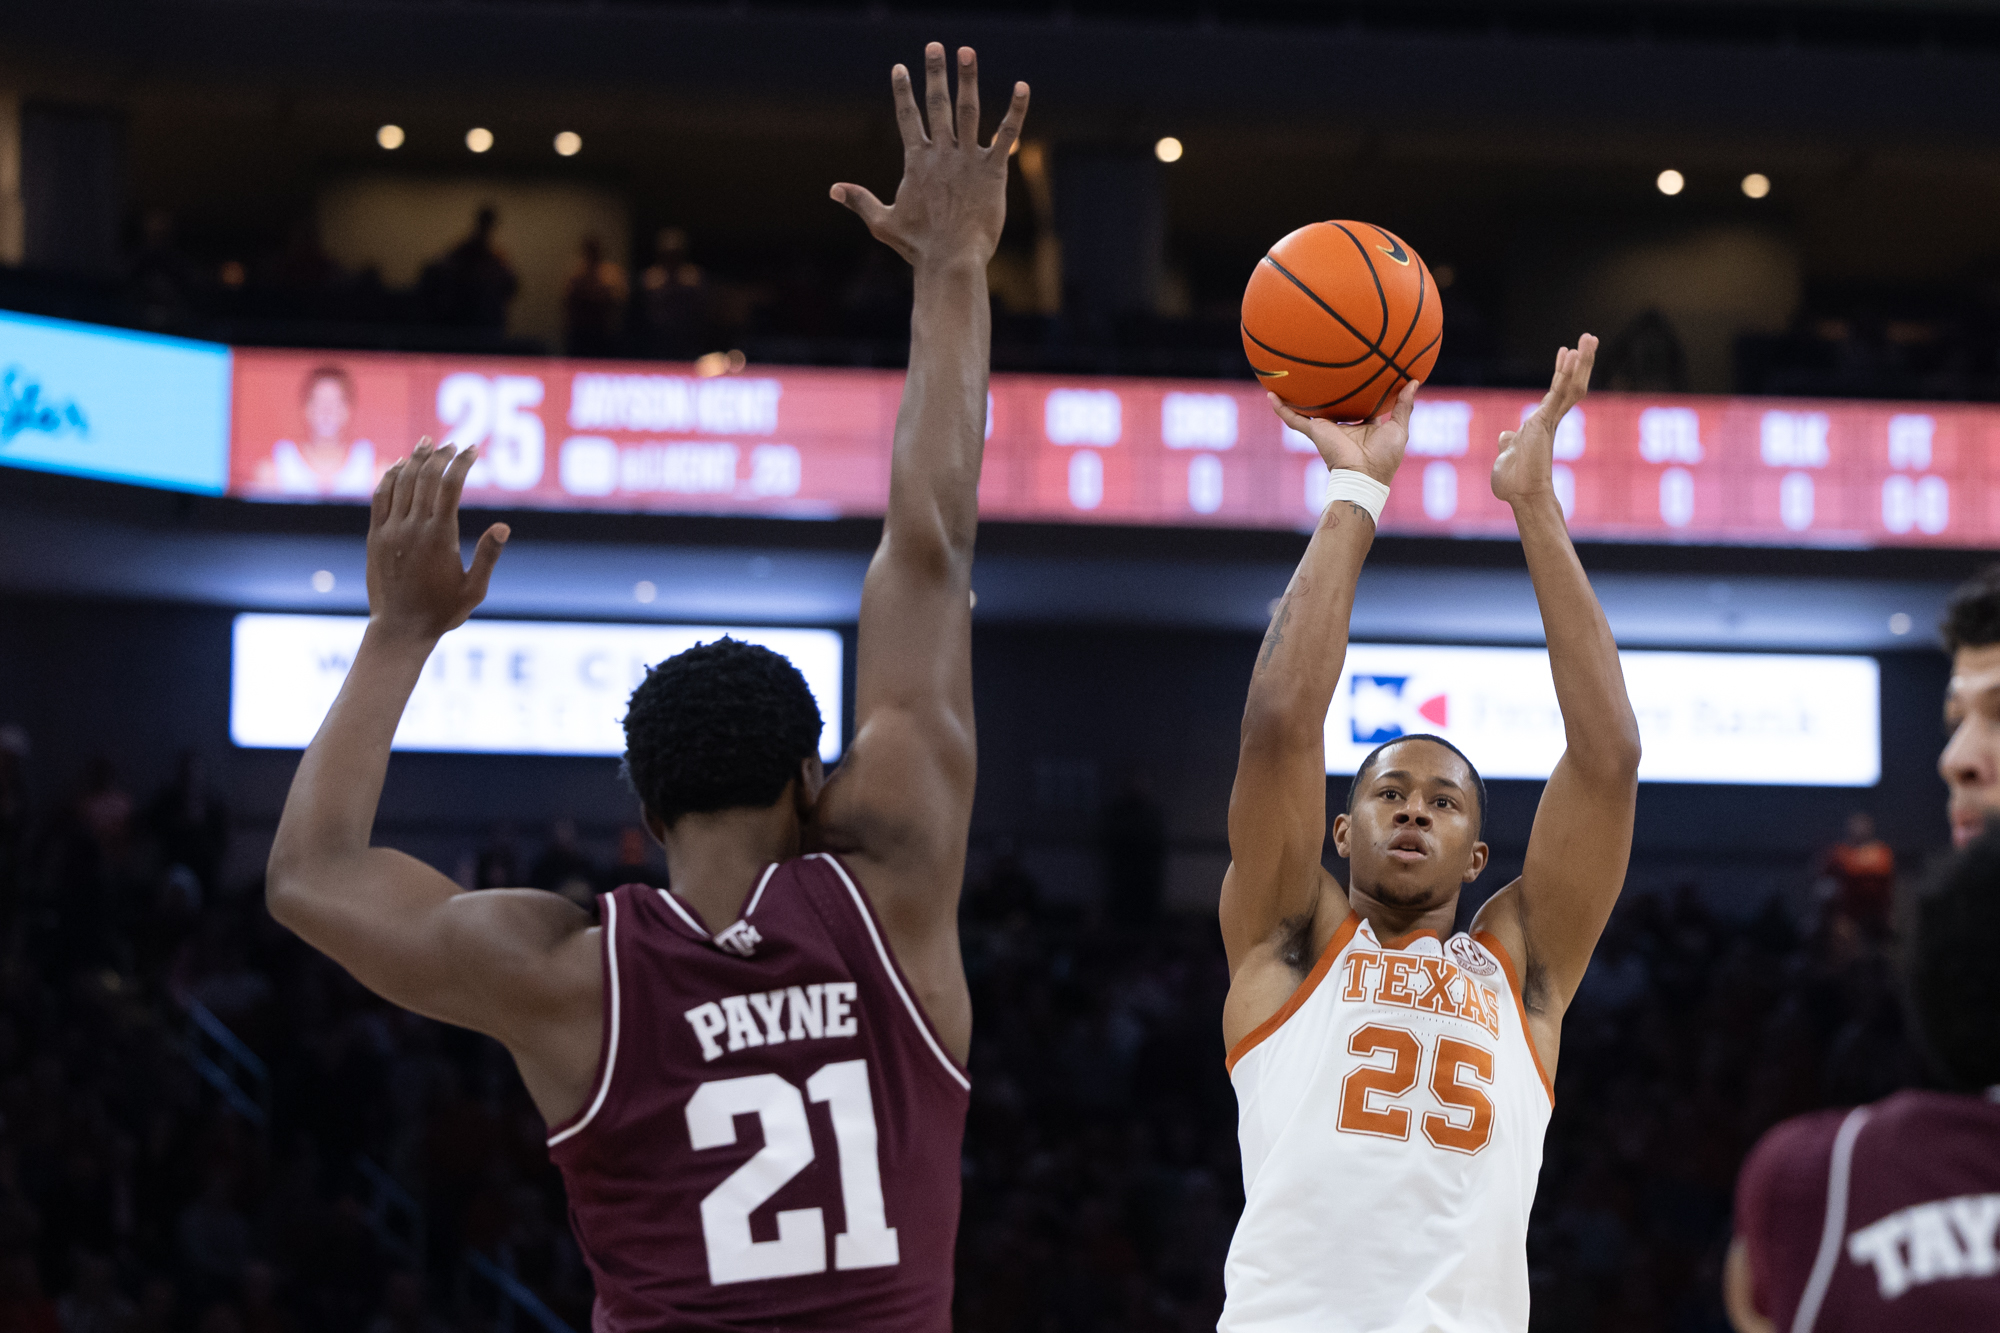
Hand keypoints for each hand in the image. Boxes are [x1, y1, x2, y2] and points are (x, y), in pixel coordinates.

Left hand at [366, 440, 508, 641]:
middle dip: (440, 455)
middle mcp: (413, 527)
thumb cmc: (442, 612)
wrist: (399, 629)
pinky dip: (390, 476)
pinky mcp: (375, 536)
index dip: (462, 463)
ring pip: (402, 482)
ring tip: (427, 443)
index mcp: (440, 536)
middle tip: (452, 444)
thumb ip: (488, 555)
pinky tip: (398, 465)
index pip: (450, 486)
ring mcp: (390, 530)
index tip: (472, 450)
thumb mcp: (475, 589)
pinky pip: (381, 496)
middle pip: (426, 477)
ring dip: (415, 459)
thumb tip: (504, 526)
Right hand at [830, 43, 1028, 269]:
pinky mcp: (993, 171)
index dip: (904, 91)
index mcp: (916, 162)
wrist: (950, 260)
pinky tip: (1021, 88)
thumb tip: (833, 189)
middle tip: (935, 46)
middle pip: (937, 104)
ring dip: (967, 79)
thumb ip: (859, 200)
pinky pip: (1006, 134)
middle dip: (935, 73)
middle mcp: (942, 154)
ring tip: (966, 51)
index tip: (900, 68)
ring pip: (968, 110)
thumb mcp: (882, 222)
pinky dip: (1015, 110)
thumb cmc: (917, 246)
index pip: (908, 117)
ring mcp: (968, 160)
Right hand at [1268, 379, 1417, 486]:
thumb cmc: (1385, 458)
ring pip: (1309, 409)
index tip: (1361, 376)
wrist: (1365, 474)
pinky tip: (1270, 395)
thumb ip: (1404, 406)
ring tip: (1287, 379)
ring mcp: (1327, 429)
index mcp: (1363, 426)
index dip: (1360, 393)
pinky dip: (1282, 409)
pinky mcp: (1315, 432)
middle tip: (1322, 371)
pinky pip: (1294, 419)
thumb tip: (1414, 381)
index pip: (1360, 406)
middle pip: (1332, 404)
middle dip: (1326, 391)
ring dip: (1297, 398)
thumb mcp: (1399, 429)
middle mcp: (1343, 426)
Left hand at [1493, 334, 1595, 506]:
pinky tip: (1573, 355)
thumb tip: (1505, 435)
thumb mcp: (1508, 455)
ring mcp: (1549, 420)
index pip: (1557, 393)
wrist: (1522, 495)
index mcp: (1540, 425)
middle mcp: (1549, 420)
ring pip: (1571, 385)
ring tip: (1589, 338)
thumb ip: (1509, 443)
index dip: (1562, 373)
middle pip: (1571, 384)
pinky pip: (1559, 393)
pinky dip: (1566, 374)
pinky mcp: (1545, 421)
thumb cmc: (1514, 482)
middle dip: (1581, 361)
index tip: (1565, 352)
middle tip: (1589, 338)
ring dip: (1581, 361)